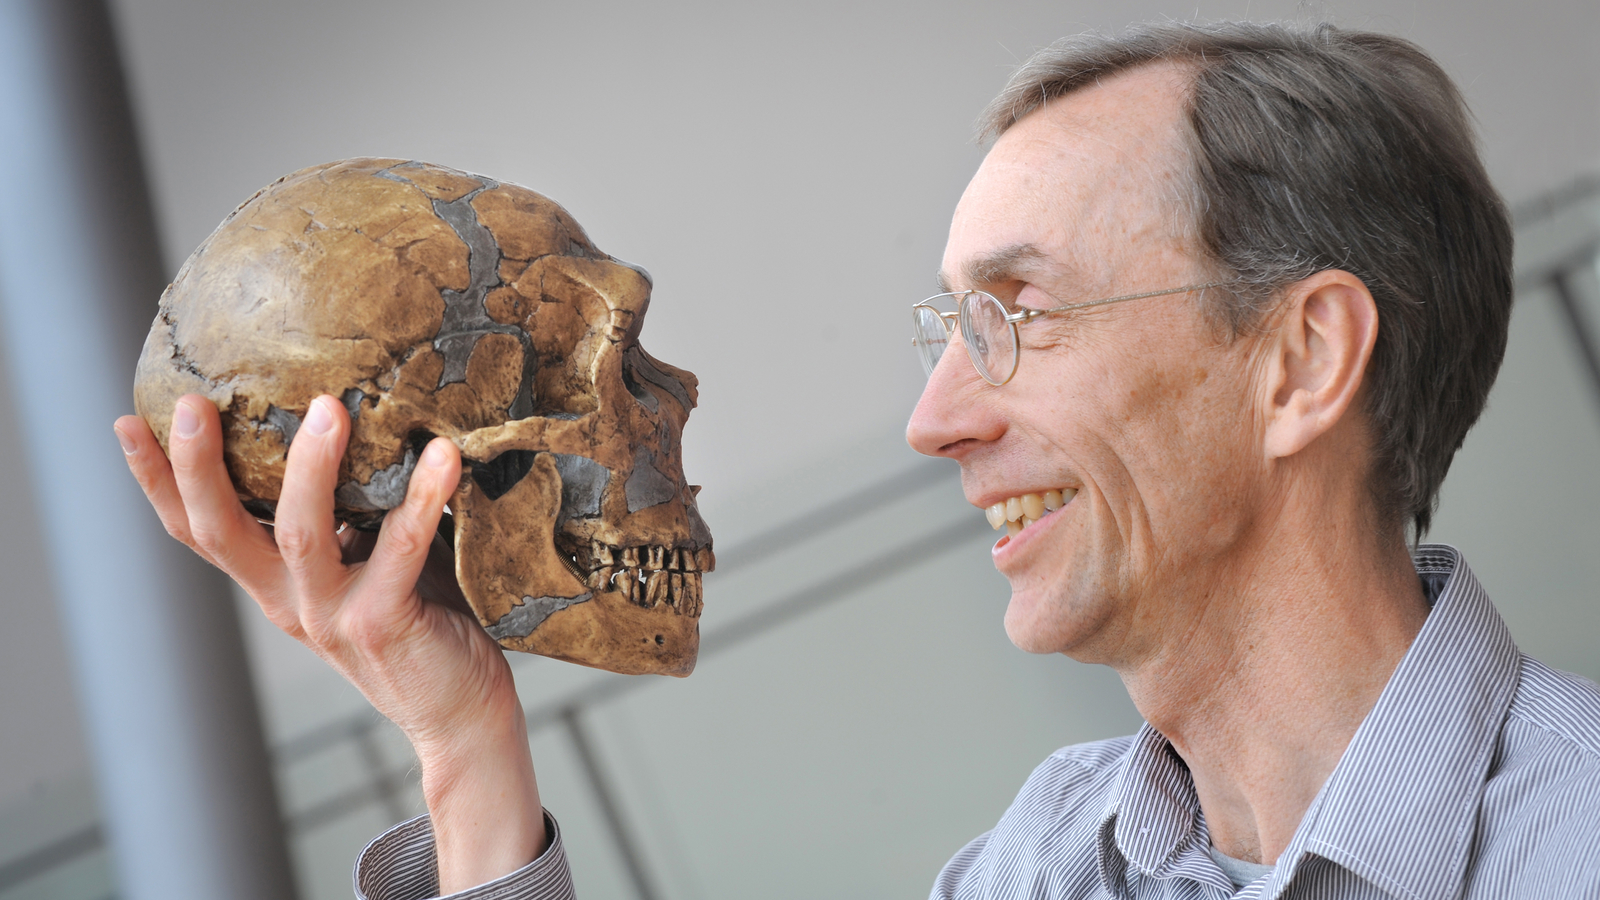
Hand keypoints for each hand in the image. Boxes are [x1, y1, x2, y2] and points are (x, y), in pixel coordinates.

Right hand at [115, 394, 543, 891]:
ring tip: (328, 409)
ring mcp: (332, 616)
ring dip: (311, 469)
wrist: (461, 713)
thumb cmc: (424, 619)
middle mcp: (289, 601)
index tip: (129, 422)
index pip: (198, 531)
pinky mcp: (383, 624)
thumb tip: (352, 417)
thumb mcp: (368, 559)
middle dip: (198, 467)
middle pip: (222, 532)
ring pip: (301, 537)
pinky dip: (421, 498)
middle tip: (193, 405)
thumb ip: (350, 510)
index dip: (158, 482)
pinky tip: (443, 455)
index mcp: (275, 584)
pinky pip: (399, 551)